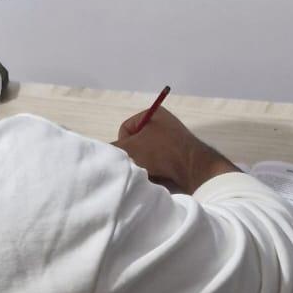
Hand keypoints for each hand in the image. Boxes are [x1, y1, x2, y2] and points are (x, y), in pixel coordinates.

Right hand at [113, 105, 239, 192]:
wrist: (194, 171)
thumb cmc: (161, 152)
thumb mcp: (130, 147)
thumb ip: (112, 149)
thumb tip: (98, 153)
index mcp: (154, 114)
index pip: (125, 129)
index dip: (123, 143)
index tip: (129, 153)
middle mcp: (164, 125)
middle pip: (135, 145)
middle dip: (133, 157)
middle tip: (137, 166)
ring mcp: (172, 143)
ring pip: (144, 158)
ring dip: (143, 167)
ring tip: (149, 173)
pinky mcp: (177, 160)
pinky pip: (156, 166)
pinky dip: (154, 173)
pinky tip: (158, 178)